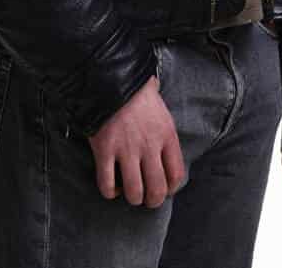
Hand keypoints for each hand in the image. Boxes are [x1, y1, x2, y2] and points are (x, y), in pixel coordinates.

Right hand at [87, 75, 183, 206]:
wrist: (114, 81)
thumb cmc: (140, 97)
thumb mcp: (163, 114)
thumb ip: (166, 137)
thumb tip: (168, 155)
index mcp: (167, 137)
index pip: (177, 174)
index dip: (172, 188)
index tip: (166, 190)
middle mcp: (149, 146)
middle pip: (156, 189)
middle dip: (153, 201)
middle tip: (148, 200)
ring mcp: (126, 150)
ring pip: (134, 192)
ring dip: (133, 198)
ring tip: (130, 194)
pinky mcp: (104, 151)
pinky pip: (107, 184)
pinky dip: (110, 192)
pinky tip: (112, 188)